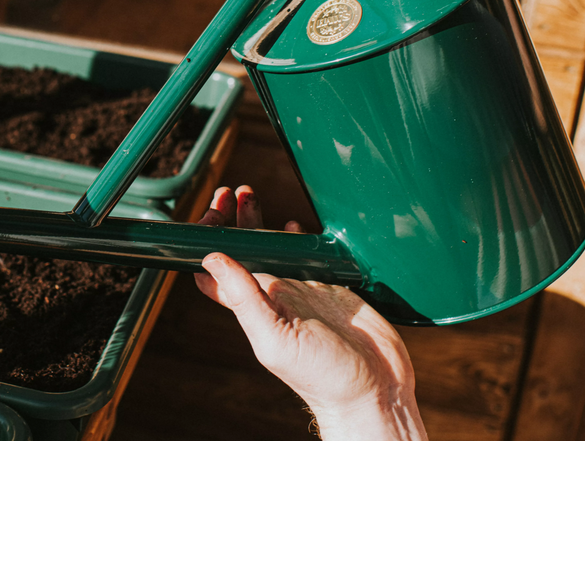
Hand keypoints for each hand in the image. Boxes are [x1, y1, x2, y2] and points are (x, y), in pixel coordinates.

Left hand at [195, 186, 426, 440]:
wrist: (375, 392)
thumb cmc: (323, 377)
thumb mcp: (276, 338)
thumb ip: (244, 299)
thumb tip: (210, 260)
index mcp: (256, 307)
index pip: (219, 269)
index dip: (209, 241)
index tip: (209, 214)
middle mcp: (276, 295)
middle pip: (245, 250)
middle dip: (233, 220)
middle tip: (230, 192)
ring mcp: (304, 289)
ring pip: (275, 247)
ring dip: (260, 221)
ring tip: (248, 193)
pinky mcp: (334, 286)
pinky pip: (311, 254)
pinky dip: (301, 236)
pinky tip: (294, 223)